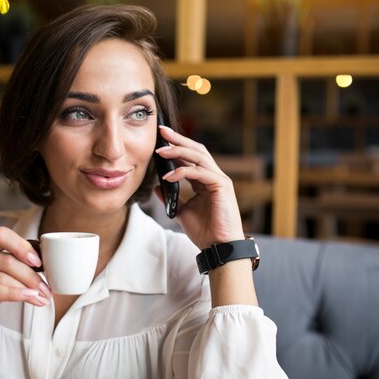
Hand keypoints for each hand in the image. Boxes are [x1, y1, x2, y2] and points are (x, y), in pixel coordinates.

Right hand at [0, 227, 51, 338]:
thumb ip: (15, 265)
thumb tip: (45, 264)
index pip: (2, 235)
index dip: (22, 246)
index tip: (39, 262)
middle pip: (7, 260)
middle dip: (31, 276)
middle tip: (47, 289)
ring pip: (3, 277)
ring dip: (27, 289)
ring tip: (42, 297)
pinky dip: (15, 294)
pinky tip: (29, 297)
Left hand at [154, 125, 244, 248]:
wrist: (218, 247)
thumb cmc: (205, 231)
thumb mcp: (181, 211)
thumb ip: (171, 198)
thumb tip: (157, 187)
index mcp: (205, 180)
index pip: (190, 157)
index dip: (176, 146)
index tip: (160, 139)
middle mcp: (213, 176)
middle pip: (196, 150)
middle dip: (178, 139)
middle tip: (161, 131)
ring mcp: (219, 179)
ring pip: (199, 156)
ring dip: (178, 151)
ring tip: (160, 150)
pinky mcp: (222, 185)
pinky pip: (200, 173)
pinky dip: (183, 172)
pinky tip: (168, 176)